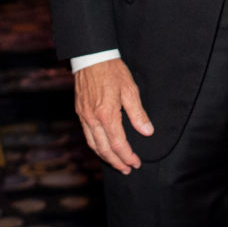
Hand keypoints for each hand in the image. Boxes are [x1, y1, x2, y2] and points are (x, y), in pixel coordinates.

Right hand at [74, 59, 153, 173]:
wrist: (91, 57)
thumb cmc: (113, 71)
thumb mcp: (130, 90)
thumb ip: (138, 113)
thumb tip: (147, 131)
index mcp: (107, 114)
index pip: (118, 144)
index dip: (128, 156)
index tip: (136, 163)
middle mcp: (92, 119)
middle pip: (104, 149)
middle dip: (117, 162)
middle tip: (128, 169)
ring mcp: (84, 116)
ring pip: (93, 144)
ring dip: (105, 157)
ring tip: (117, 163)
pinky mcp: (80, 112)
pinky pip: (87, 135)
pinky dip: (96, 146)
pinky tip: (103, 147)